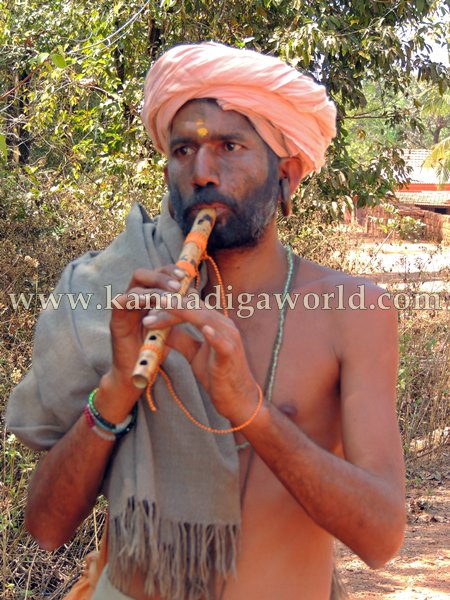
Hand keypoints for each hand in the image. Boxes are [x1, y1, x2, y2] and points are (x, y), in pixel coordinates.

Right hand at [99, 266, 185, 415]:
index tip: (187, 277)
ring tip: (170, 296)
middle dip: (162, 277)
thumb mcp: (170, 324)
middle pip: (143, 274)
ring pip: (135, 287)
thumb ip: (177, 309)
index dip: (171, 272)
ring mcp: (123, 309)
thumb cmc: (155, 347)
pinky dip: (135, 299)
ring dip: (154, 288)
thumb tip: (195, 293)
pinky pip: (120, 302)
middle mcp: (132, 299)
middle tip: (178, 286)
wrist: (137, 372)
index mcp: (146, 297)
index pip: (156, 274)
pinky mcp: (116, 321)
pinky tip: (149, 302)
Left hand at [142, 295, 260, 423]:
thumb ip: (181, 339)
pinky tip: (205, 329)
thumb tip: (161, 330)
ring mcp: (230, 338)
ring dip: (182, 312)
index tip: (151, 303)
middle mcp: (224, 325)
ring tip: (164, 307)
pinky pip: (222, 342)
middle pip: (196, 307)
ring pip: (205, 318)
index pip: (191, 304)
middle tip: (151, 302)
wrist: (237, 399)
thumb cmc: (217, 375)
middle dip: (172, 303)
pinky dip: (214, 335)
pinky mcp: (231, 354)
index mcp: (215, 323)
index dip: (172, 301)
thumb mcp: (194, 354)